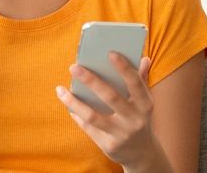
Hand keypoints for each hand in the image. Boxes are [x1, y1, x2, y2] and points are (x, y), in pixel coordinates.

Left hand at [56, 53, 156, 168]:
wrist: (141, 153)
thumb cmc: (138, 118)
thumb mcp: (143, 101)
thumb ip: (141, 79)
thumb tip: (143, 57)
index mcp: (145, 105)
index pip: (136, 83)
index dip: (124, 68)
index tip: (110, 52)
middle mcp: (135, 120)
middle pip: (111, 97)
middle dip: (91, 81)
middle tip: (74, 67)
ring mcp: (122, 134)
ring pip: (93, 116)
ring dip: (74, 102)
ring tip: (61, 89)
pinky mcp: (109, 146)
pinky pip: (88, 127)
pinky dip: (76, 114)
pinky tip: (67, 103)